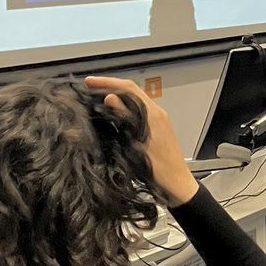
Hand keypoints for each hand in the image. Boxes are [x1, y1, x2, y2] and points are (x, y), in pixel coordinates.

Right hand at [86, 75, 198, 206]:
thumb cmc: (160, 168)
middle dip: (110, 86)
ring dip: (116, 96)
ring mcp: (157, 120)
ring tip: (95, 97)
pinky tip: (111, 112)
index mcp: (153, 114)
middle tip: (89, 87)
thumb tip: (111, 97)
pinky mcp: (155, 128)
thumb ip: (125, 119)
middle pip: (132, 91)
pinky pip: (137, 110)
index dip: (108, 82)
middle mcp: (156, 113)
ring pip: (134, 100)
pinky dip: (122, 107)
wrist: (176, 183)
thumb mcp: (137, 144)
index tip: (89, 82)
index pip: (129, 88)